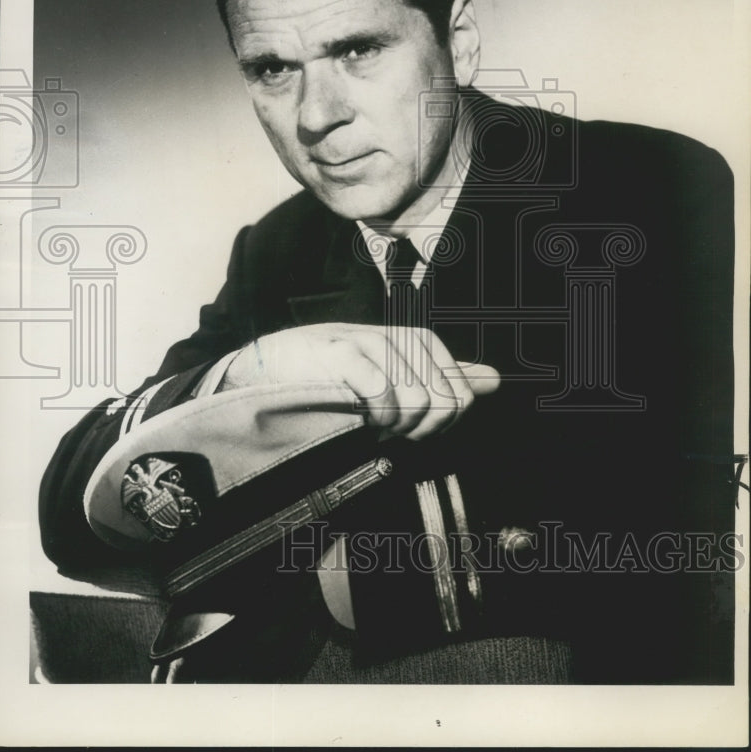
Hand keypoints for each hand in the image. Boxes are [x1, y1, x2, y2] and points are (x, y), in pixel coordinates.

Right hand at [220, 323, 499, 439]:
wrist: (270, 368)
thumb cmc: (334, 375)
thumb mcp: (395, 375)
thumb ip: (445, 378)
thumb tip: (495, 380)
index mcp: (420, 342)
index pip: (459, 396)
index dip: (436, 425)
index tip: (406, 427)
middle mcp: (402, 338)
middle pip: (443, 403)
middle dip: (416, 429)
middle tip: (384, 426)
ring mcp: (372, 343)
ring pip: (416, 402)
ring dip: (389, 425)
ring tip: (365, 418)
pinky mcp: (344, 352)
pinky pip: (382, 394)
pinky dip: (371, 416)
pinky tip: (355, 414)